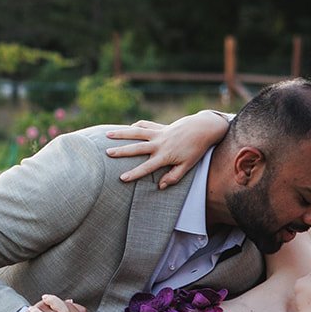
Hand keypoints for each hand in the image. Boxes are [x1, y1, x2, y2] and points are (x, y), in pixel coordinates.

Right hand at [106, 111, 229, 186]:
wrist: (203, 128)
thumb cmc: (196, 149)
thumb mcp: (188, 166)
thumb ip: (173, 177)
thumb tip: (160, 186)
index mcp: (165, 156)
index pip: (146, 167)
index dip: (134, 173)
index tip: (122, 178)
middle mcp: (159, 144)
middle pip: (136, 148)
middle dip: (121, 151)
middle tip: (107, 153)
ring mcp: (158, 133)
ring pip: (136, 133)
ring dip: (121, 133)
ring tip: (107, 135)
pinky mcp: (160, 126)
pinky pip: (145, 125)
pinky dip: (135, 126)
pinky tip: (127, 129)